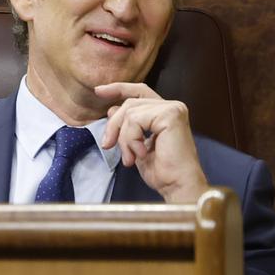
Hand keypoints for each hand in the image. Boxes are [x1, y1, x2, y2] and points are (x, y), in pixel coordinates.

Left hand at [95, 82, 208, 203]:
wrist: (176, 185)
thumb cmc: (161, 171)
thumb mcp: (135, 145)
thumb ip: (127, 126)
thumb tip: (111, 109)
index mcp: (165, 112)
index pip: (138, 92)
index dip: (118, 89)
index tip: (98, 91)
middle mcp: (171, 107)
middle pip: (129, 103)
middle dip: (114, 125)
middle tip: (107, 146)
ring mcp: (172, 109)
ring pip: (130, 113)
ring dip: (123, 138)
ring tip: (130, 157)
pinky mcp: (170, 115)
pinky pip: (135, 120)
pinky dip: (131, 139)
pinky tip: (140, 154)